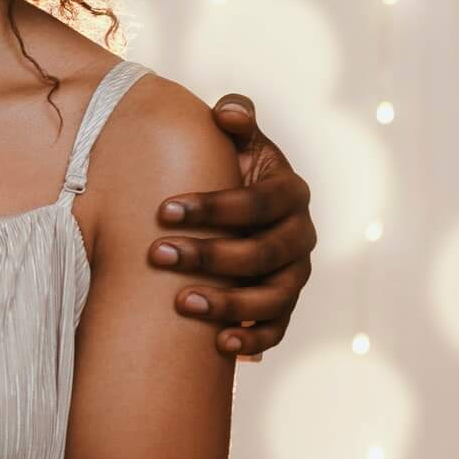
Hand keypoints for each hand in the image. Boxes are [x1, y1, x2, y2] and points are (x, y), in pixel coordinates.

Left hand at [152, 94, 314, 357]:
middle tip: (158, 254)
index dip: (215, 207)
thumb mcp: (236, 142)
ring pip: (273, 296)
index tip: (164, 210)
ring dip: (229, 303)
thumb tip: (227, 112)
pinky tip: (221, 345)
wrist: (235, 208)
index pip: (259, 202)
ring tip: (181, 302)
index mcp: (290, 192)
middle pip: (264, 252)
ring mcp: (294, 274)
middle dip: (211, 255)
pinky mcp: (283, 306)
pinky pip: (277, 329)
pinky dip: (254, 340)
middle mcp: (299, 235)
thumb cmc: (228, 169)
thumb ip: (235, 121)